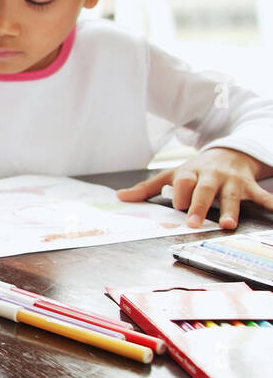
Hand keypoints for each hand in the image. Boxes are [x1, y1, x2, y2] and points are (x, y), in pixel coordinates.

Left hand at [116, 147, 272, 228]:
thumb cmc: (196, 170)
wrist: (228, 153)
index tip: (177, 206)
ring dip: (231, 210)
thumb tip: (119, 197)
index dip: (180, 194)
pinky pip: (261, 195)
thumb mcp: (171, 175)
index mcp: (189, 174)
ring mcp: (231, 181)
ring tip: (228, 225)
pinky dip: (270, 203)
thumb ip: (147, 188)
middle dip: (199, 206)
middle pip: (204, 191)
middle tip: (193, 223)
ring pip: (231, 196)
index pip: (182, 183)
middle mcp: (210, 176)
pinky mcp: (249, 186)